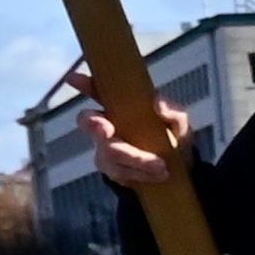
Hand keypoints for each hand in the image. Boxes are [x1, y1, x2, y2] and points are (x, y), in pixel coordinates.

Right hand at [75, 64, 184, 202]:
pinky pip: (119, 172)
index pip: (98, 93)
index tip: (74, 79)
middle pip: (90, 122)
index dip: (85, 85)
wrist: (180, 174)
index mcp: (121, 109)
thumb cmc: (173, 141)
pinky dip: (140, 173)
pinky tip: (157, 175)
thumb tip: (158, 103)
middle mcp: (108, 126)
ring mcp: (105, 149)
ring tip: (161, 167)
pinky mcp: (112, 170)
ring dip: (136, 159)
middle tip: (106, 130)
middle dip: (95, 126)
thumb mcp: (180, 125)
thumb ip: (174, 113)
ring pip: (109, 152)